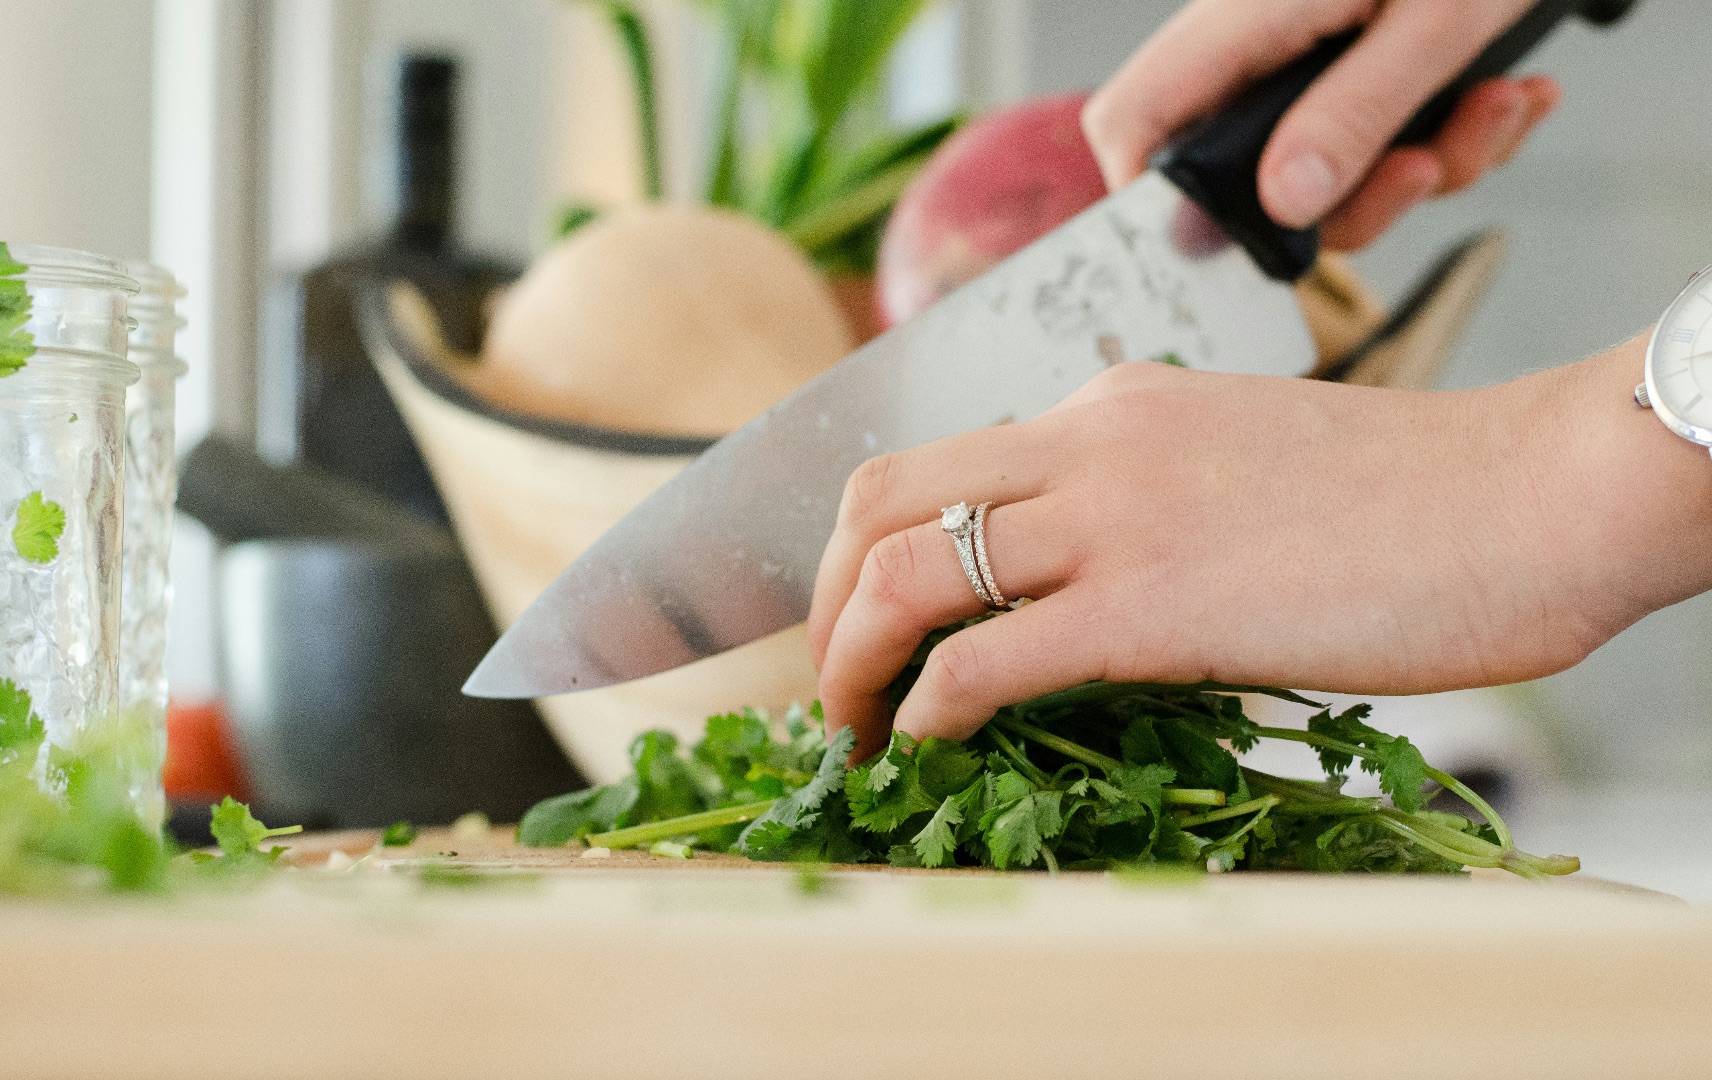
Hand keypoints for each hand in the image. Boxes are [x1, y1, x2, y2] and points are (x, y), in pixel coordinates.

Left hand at [808, 336, 1711, 759]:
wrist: (1529, 496)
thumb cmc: (1407, 500)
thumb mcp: (1236, 462)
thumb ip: (1140, 502)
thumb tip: (1071, 594)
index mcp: (1106, 407)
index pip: (931, 462)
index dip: (862, 547)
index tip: (862, 621)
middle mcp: (1085, 441)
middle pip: (877, 501)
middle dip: (822, 601)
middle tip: (831, 682)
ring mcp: (1111, 517)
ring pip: (903, 574)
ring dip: (848, 663)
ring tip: (852, 731)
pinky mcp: (1150, 605)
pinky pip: (983, 660)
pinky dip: (925, 709)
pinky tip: (925, 745)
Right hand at [1082, 0, 1561, 249]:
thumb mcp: (1431, 21)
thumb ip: (1354, 113)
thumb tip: (1287, 203)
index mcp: (1242, 19)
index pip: (1135, 120)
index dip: (1150, 199)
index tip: (1226, 243)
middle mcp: (1258, 48)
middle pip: (1249, 177)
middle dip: (1358, 198)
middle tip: (1425, 166)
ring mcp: (1306, 62)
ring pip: (1333, 173)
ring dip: (1430, 163)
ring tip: (1497, 105)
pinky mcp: (1357, 71)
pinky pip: (1385, 144)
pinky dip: (1454, 135)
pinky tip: (1507, 93)